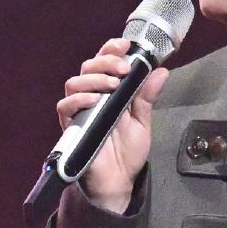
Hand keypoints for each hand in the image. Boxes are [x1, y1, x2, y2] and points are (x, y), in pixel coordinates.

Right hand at [56, 37, 168, 213]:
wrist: (118, 182)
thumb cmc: (126, 152)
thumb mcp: (142, 121)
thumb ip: (147, 97)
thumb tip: (161, 71)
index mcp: (108, 92)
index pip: (104, 63)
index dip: (110, 49)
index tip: (124, 45)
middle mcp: (91, 98)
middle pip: (87, 67)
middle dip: (105, 61)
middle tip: (123, 68)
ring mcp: (80, 112)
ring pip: (74, 83)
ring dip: (94, 79)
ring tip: (112, 84)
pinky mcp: (71, 128)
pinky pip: (65, 107)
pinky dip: (78, 99)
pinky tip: (94, 100)